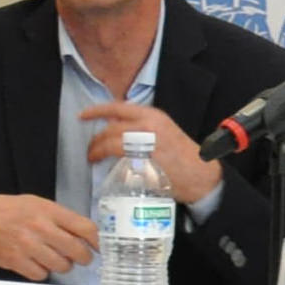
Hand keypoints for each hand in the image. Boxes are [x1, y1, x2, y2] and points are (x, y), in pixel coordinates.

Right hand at [0, 194, 97, 282]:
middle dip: (83, 258)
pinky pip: (41, 274)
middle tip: (80, 258)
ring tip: (55, 259)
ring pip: (61, 266)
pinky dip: (42, 272)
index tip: (99, 248)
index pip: (86, 228)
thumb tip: (87, 235)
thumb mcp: (37, 204)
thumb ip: (61, 218)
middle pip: (77, 251)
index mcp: (48, 211)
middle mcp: (40, 228)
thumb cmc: (8, 210)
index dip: (97, 242)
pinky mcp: (14, 260)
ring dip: (62, 265)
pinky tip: (37, 264)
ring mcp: (27, 245)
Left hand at [79, 101, 219, 204]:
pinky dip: (106, 159)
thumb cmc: (184, 157)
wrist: (202, 175)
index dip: (96, 111)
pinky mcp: (143, 160)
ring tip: (93, 157)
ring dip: (97, 150)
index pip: (118, 108)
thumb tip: (117, 130)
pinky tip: (102, 164)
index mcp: (153, 116)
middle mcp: (148, 125)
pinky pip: (116, 157)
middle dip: (96, 138)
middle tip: (90, 148)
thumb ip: (143, 128)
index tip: (82, 115)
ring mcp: (145, 143)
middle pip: (110, 128)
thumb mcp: (165, 132)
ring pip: (110, 142)